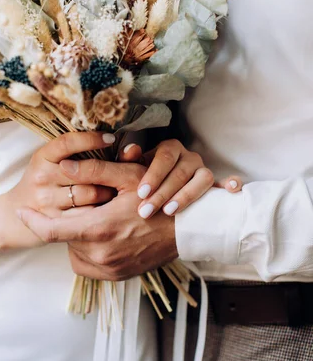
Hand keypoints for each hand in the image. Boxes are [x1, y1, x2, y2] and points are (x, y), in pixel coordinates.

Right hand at [0, 131, 115, 249]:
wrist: (11, 215)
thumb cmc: (42, 184)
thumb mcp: (50, 163)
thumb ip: (77, 153)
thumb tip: (115, 140)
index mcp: (42, 157)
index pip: (68, 143)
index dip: (91, 139)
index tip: (111, 138)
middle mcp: (42, 176)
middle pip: (85, 171)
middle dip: (107, 173)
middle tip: (120, 174)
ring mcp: (47, 199)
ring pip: (90, 193)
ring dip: (107, 192)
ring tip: (114, 191)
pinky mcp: (53, 220)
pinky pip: (87, 214)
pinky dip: (101, 211)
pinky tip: (106, 208)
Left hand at [18, 163, 175, 280]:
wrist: (186, 230)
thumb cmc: (158, 199)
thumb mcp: (129, 178)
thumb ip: (94, 169)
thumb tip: (64, 164)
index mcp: (98, 229)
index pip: (50, 231)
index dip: (32, 221)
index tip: (22, 213)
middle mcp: (100, 254)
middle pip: (64, 239)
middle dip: (68, 223)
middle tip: (86, 208)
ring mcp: (109, 269)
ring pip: (75, 253)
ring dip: (78, 239)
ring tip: (97, 222)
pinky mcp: (116, 277)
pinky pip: (89, 266)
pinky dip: (90, 253)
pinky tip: (105, 238)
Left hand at [119, 139, 242, 218]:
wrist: (161, 196)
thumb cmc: (145, 183)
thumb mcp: (134, 171)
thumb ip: (129, 161)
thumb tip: (131, 151)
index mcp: (169, 149)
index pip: (164, 157)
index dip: (153, 174)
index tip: (141, 193)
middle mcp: (189, 158)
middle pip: (181, 171)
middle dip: (162, 192)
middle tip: (146, 211)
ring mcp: (203, 171)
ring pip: (203, 177)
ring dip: (186, 195)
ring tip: (169, 212)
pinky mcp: (215, 187)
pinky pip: (225, 184)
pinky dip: (231, 184)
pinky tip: (231, 190)